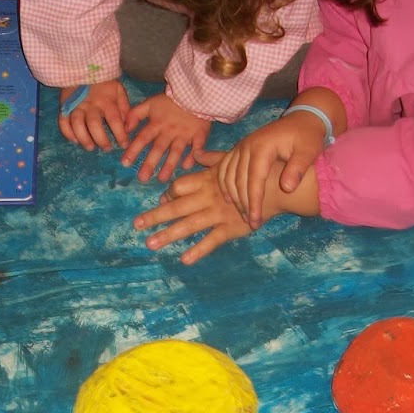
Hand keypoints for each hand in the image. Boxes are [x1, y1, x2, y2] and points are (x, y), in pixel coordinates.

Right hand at [58, 80, 128, 151]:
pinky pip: (63, 122)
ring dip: (83, 138)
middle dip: (101, 139)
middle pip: (94, 124)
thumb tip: (128, 126)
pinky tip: (75, 140)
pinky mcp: (65, 106)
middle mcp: (91, 104)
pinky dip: (68, 133)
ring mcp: (76, 106)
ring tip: (90, 147)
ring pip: (77, 124)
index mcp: (106, 100)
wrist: (83, 67)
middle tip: (107, 148)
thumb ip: (124, 107)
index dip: (120, 134)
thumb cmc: (103, 83)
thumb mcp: (118, 90)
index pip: (115, 119)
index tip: (124, 145)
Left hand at [119, 92, 209, 182]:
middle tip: (142, 179)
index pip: (143, 138)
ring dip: (169, 165)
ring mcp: (185, 134)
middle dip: (150, 163)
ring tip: (162, 179)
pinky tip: (187, 166)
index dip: (133, 150)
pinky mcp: (199, 134)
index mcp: (157, 124)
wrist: (195, 93)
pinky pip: (196, 147)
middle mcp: (169, 131)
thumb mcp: (150, 103)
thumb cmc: (171, 100)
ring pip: (176, 151)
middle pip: (158, 148)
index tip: (125, 163)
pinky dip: (192, 156)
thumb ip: (135, 114)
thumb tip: (125, 128)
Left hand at [133, 152, 251, 264]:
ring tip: (151, 244)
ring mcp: (218, 214)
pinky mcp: (231, 228)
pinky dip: (198, 251)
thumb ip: (211, 159)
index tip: (161, 200)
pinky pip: (211, 241)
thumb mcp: (232, 160)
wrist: (276, 186)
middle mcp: (207, 197)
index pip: (179, 186)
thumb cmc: (254, 172)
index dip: (167, 194)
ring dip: (168, 235)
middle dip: (155, 216)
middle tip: (136, 225)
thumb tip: (196, 153)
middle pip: (176, 207)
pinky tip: (184, 259)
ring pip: (188, 225)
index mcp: (207, 180)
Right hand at [217, 110, 327, 228]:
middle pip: (237, 180)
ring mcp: (241, 146)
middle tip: (251, 222)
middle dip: (243, 204)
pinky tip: (231, 200)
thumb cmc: (308, 136)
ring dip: (233, 196)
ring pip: (227, 175)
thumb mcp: (309, 151)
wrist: (303, 119)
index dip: (253, 202)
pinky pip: (224, 168)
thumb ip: (298, 168)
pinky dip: (225, 185)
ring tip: (244, 214)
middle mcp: (247, 145)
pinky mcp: (239, 149)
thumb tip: (286, 188)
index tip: (256, 221)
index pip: (254, 180)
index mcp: (263, 146)